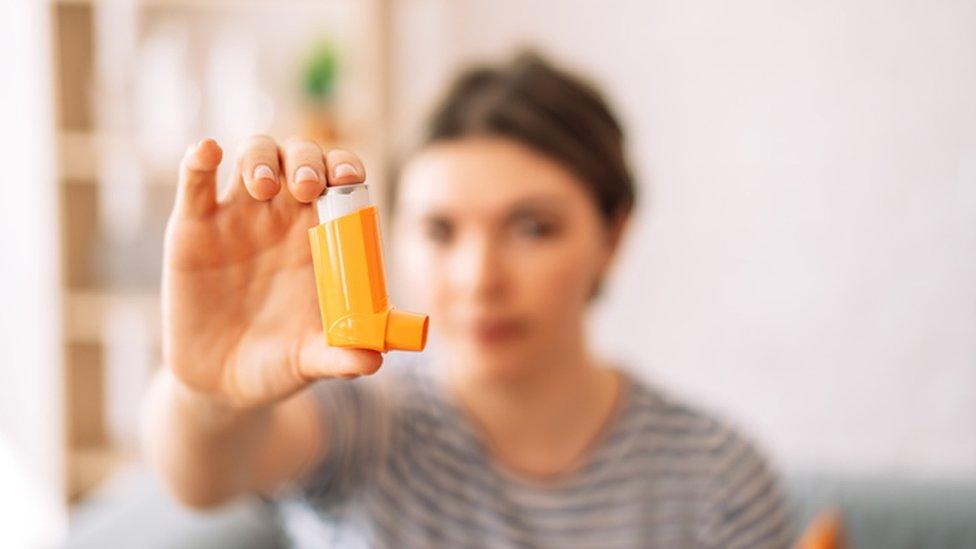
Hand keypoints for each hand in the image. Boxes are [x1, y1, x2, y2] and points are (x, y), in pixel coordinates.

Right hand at [162, 135, 381, 408]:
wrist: (220, 384)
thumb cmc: (278, 363)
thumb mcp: (310, 362)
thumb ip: (340, 357)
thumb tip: (373, 362)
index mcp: (321, 238)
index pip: (340, 182)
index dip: (346, 168)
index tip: (349, 179)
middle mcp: (282, 218)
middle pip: (299, 158)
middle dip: (306, 160)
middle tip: (307, 187)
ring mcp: (237, 217)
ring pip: (252, 155)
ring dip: (261, 156)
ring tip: (262, 187)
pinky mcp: (192, 227)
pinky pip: (195, 180)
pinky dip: (199, 158)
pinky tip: (208, 153)